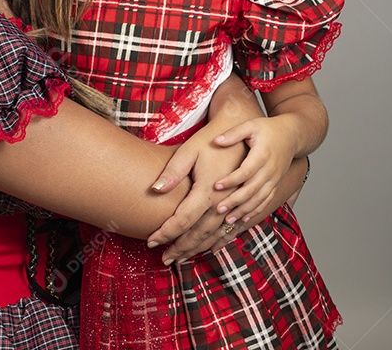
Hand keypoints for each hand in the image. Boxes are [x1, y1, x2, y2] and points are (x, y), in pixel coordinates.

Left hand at [145, 129, 244, 250]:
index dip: (166, 233)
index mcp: (207, 192)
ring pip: (214, 235)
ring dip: (197, 248)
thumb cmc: (211, 140)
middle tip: (164, 259)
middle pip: (199, 234)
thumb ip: (172, 171)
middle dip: (180, 248)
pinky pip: (230, 230)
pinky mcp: (241, 204)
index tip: (151, 241)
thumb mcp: (189, 151)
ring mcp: (234, 206)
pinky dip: (217, 242)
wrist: (241, 133)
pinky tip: (209, 249)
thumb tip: (154, 190)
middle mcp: (222, 203)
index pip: (182, 221)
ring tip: (181, 258)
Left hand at [210, 115, 297, 223]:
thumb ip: (234, 133)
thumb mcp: (251, 126)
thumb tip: (216, 141)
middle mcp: (270, 170)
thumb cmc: (268, 129)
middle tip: (218, 210)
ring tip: (228, 221)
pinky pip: (266, 201)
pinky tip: (243, 219)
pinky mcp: (275, 184)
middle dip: (235, 201)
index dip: (232, 180)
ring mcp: (274, 179)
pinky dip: (255, 211)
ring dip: (243, 210)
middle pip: (252, 189)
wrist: (293, 135)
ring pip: (259, 199)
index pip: (246, 171)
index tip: (216, 186)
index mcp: (262, 155)